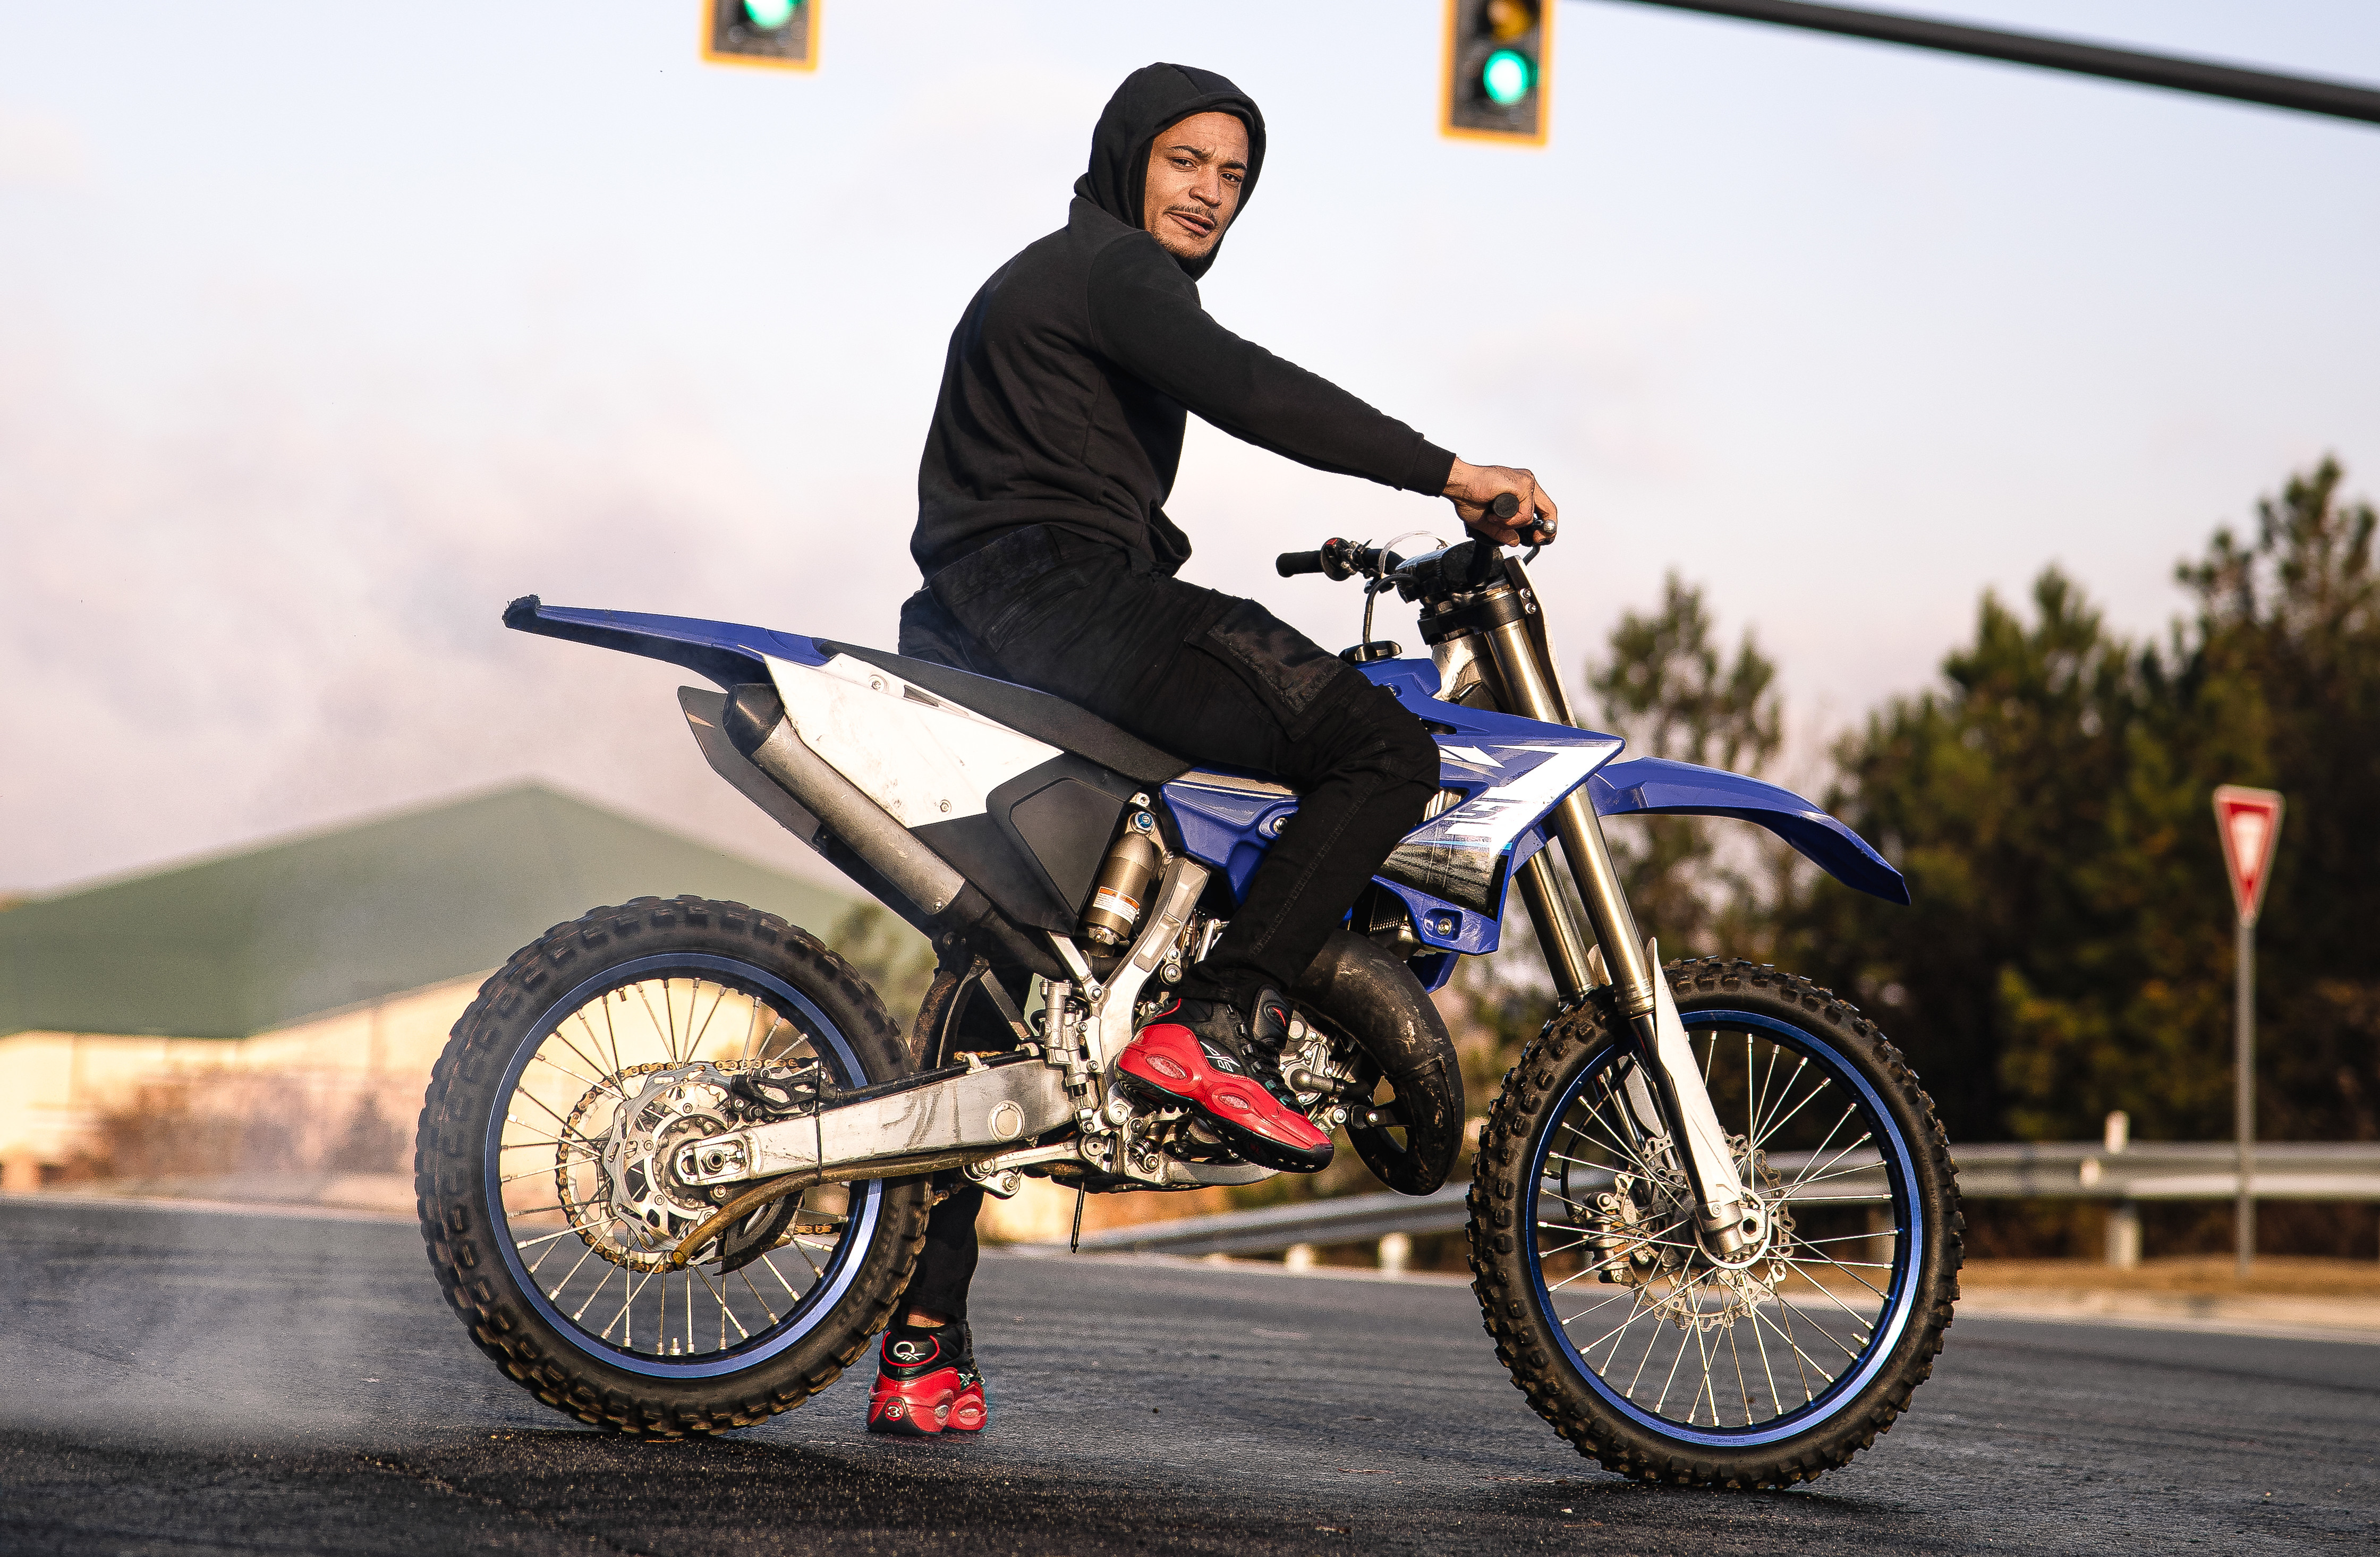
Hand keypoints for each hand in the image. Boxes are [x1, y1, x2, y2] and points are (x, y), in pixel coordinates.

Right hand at [1443, 458, 1557, 547]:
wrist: (1459, 486)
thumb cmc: (1469, 496)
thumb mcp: (1489, 522)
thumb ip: (1504, 531)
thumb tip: (1515, 541)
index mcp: (1520, 488)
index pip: (1544, 508)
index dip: (1546, 525)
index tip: (1540, 538)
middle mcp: (1526, 483)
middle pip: (1549, 510)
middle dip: (1544, 530)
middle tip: (1536, 539)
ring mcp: (1526, 483)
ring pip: (1530, 516)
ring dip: (1510, 524)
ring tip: (1494, 516)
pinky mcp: (1523, 485)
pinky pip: (1524, 514)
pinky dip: (1509, 520)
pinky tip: (1495, 513)